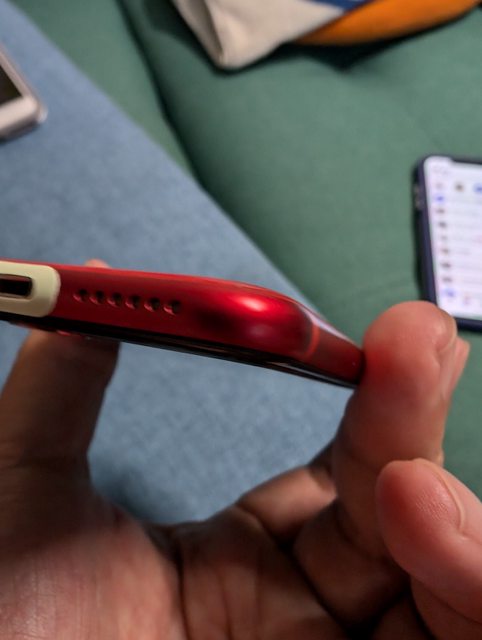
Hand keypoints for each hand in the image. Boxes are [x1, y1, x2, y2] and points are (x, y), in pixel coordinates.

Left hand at [0, 301, 475, 638]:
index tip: (388, 337)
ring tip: (412, 489)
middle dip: (418, 426)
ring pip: (449, 584)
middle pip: (404, 514)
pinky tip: (439, 548)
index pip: (338, 473)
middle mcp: (300, 617)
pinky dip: (472, 593)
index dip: (373, 403)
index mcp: (239, 565)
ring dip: (459, 526)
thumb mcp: (29, 497)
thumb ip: (61, 392)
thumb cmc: (12, 630)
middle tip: (420, 346)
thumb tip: (95, 277)